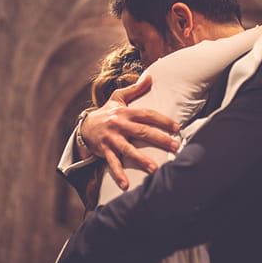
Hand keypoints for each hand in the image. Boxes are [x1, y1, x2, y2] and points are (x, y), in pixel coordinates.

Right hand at [81, 75, 179, 189]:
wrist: (84, 126)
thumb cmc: (107, 112)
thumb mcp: (118, 98)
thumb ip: (135, 89)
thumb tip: (150, 77)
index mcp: (125, 113)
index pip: (147, 115)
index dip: (162, 120)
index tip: (177, 127)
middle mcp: (119, 125)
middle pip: (142, 132)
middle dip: (160, 139)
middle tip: (175, 146)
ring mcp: (111, 139)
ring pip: (128, 150)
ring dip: (142, 160)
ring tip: (155, 169)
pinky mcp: (104, 151)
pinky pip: (112, 164)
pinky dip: (119, 175)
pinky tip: (126, 185)